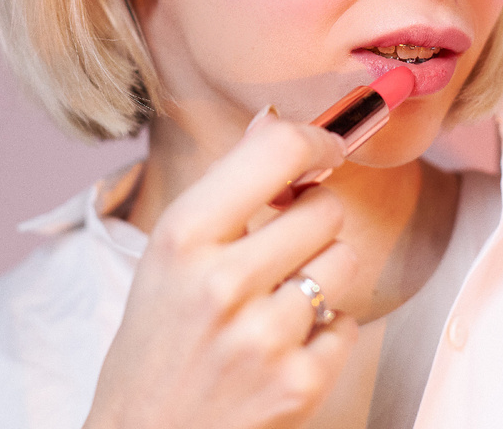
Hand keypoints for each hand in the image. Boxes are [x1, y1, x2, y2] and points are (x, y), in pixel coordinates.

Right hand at [84, 110, 359, 428]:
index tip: (323, 149)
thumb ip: (224, 190)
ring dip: (321, 274)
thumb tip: (276, 119)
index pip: (276, 151)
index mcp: (182, 237)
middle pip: (323, 208)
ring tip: (279, 299)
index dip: (315, 141)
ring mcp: (264, 337)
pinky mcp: (298, 384)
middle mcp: (222, 282)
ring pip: (342, 261)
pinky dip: (324, 333)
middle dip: (312, 219)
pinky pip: (347, 324)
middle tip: (283, 244)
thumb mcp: (166, 255)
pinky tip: (282, 347)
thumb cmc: (155, 344)